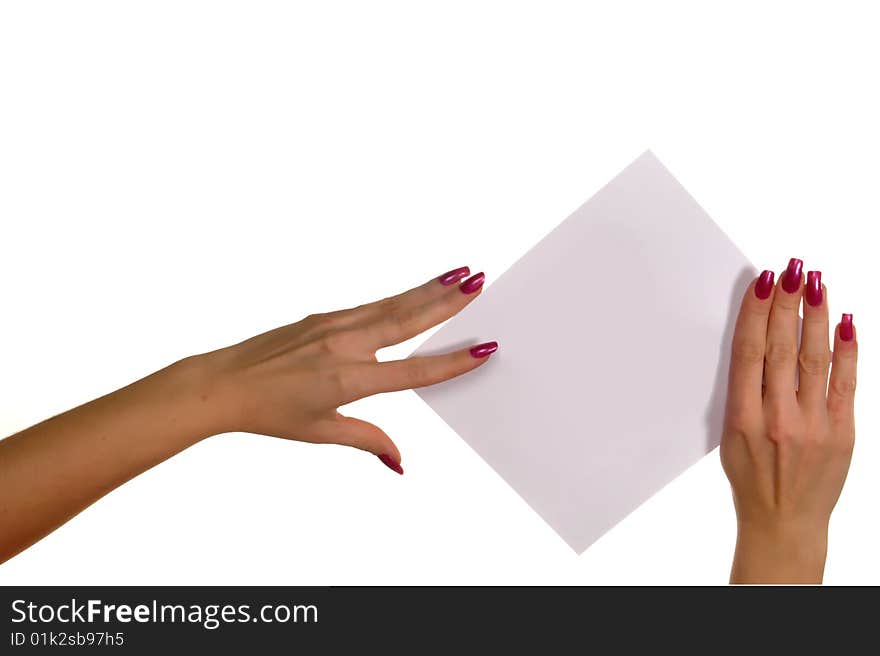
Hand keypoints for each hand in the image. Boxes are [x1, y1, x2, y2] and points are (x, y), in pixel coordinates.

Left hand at [199, 266, 495, 472]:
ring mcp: (331, 325)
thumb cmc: (268, 412)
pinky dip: (399, 295)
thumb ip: (367, 440)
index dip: (451, 363)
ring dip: (428, 289)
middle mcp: (343, 346)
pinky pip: (370, 304)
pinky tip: (417, 288)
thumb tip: (399, 462)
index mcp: (346, 381)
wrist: (221, 384)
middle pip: (406, 321)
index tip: (483, 349)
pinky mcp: (322, 315)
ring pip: (391, 304)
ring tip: (460, 273)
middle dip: (447, 303)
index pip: (411, 372)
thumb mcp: (321, 432)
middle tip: (479, 283)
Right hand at [721, 259, 856, 582]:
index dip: (755, 313)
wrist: (783, 522)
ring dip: (815, 315)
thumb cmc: (752, 479)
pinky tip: (845, 321)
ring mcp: (814, 425)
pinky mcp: (843, 432)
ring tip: (816, 281)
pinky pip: (846, 382)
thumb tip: (755, 344)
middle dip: (786, 303)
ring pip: (814, 357)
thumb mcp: (730, 436)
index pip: (749, 353)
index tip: (761, 282)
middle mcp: (778, 418)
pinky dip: (847, 350)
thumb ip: (742, 392)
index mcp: (742, 419)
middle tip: (791, 268)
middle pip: (781, 348)